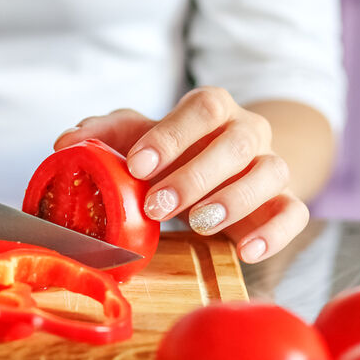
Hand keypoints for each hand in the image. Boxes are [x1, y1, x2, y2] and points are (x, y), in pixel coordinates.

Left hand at [54, 87, 307, 262]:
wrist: (220, 167)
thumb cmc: (173, 152)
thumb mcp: (136, 137)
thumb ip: (102, 135)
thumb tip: (66, 143)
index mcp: (212, 109)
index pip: (202, 109)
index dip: (171, 135)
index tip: (137, 165)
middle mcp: (248, 131)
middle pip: (237, 143)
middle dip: (194, 175)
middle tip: (156, 205)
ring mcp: (270, 166)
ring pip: (271, 173)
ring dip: (234, 200)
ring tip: (199, 223)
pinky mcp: (284, 202)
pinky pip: (294, 213)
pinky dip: (276, 233)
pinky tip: (246, 250)